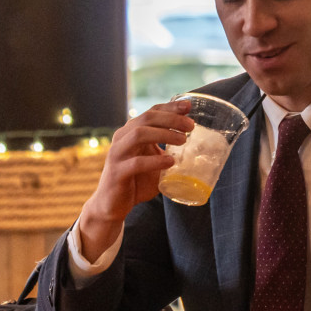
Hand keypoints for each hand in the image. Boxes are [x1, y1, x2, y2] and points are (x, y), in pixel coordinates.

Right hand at [82, 100, 194, 226]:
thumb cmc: (137, 179)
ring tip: (183, 140)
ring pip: (139, 135)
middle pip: (146, 119)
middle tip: (191, 126)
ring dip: (163, 134)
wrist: (112, 204)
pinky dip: (155, 161)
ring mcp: (117, 155)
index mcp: (131, 132)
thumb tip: (197, 143)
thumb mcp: (154, 159)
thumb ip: (167, 149)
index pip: (151, 112)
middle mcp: (122, 138)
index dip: (170, 107)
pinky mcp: (117, 173)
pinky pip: (135, 163)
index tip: (188, 105)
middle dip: (171, 118)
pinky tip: (170, 162)